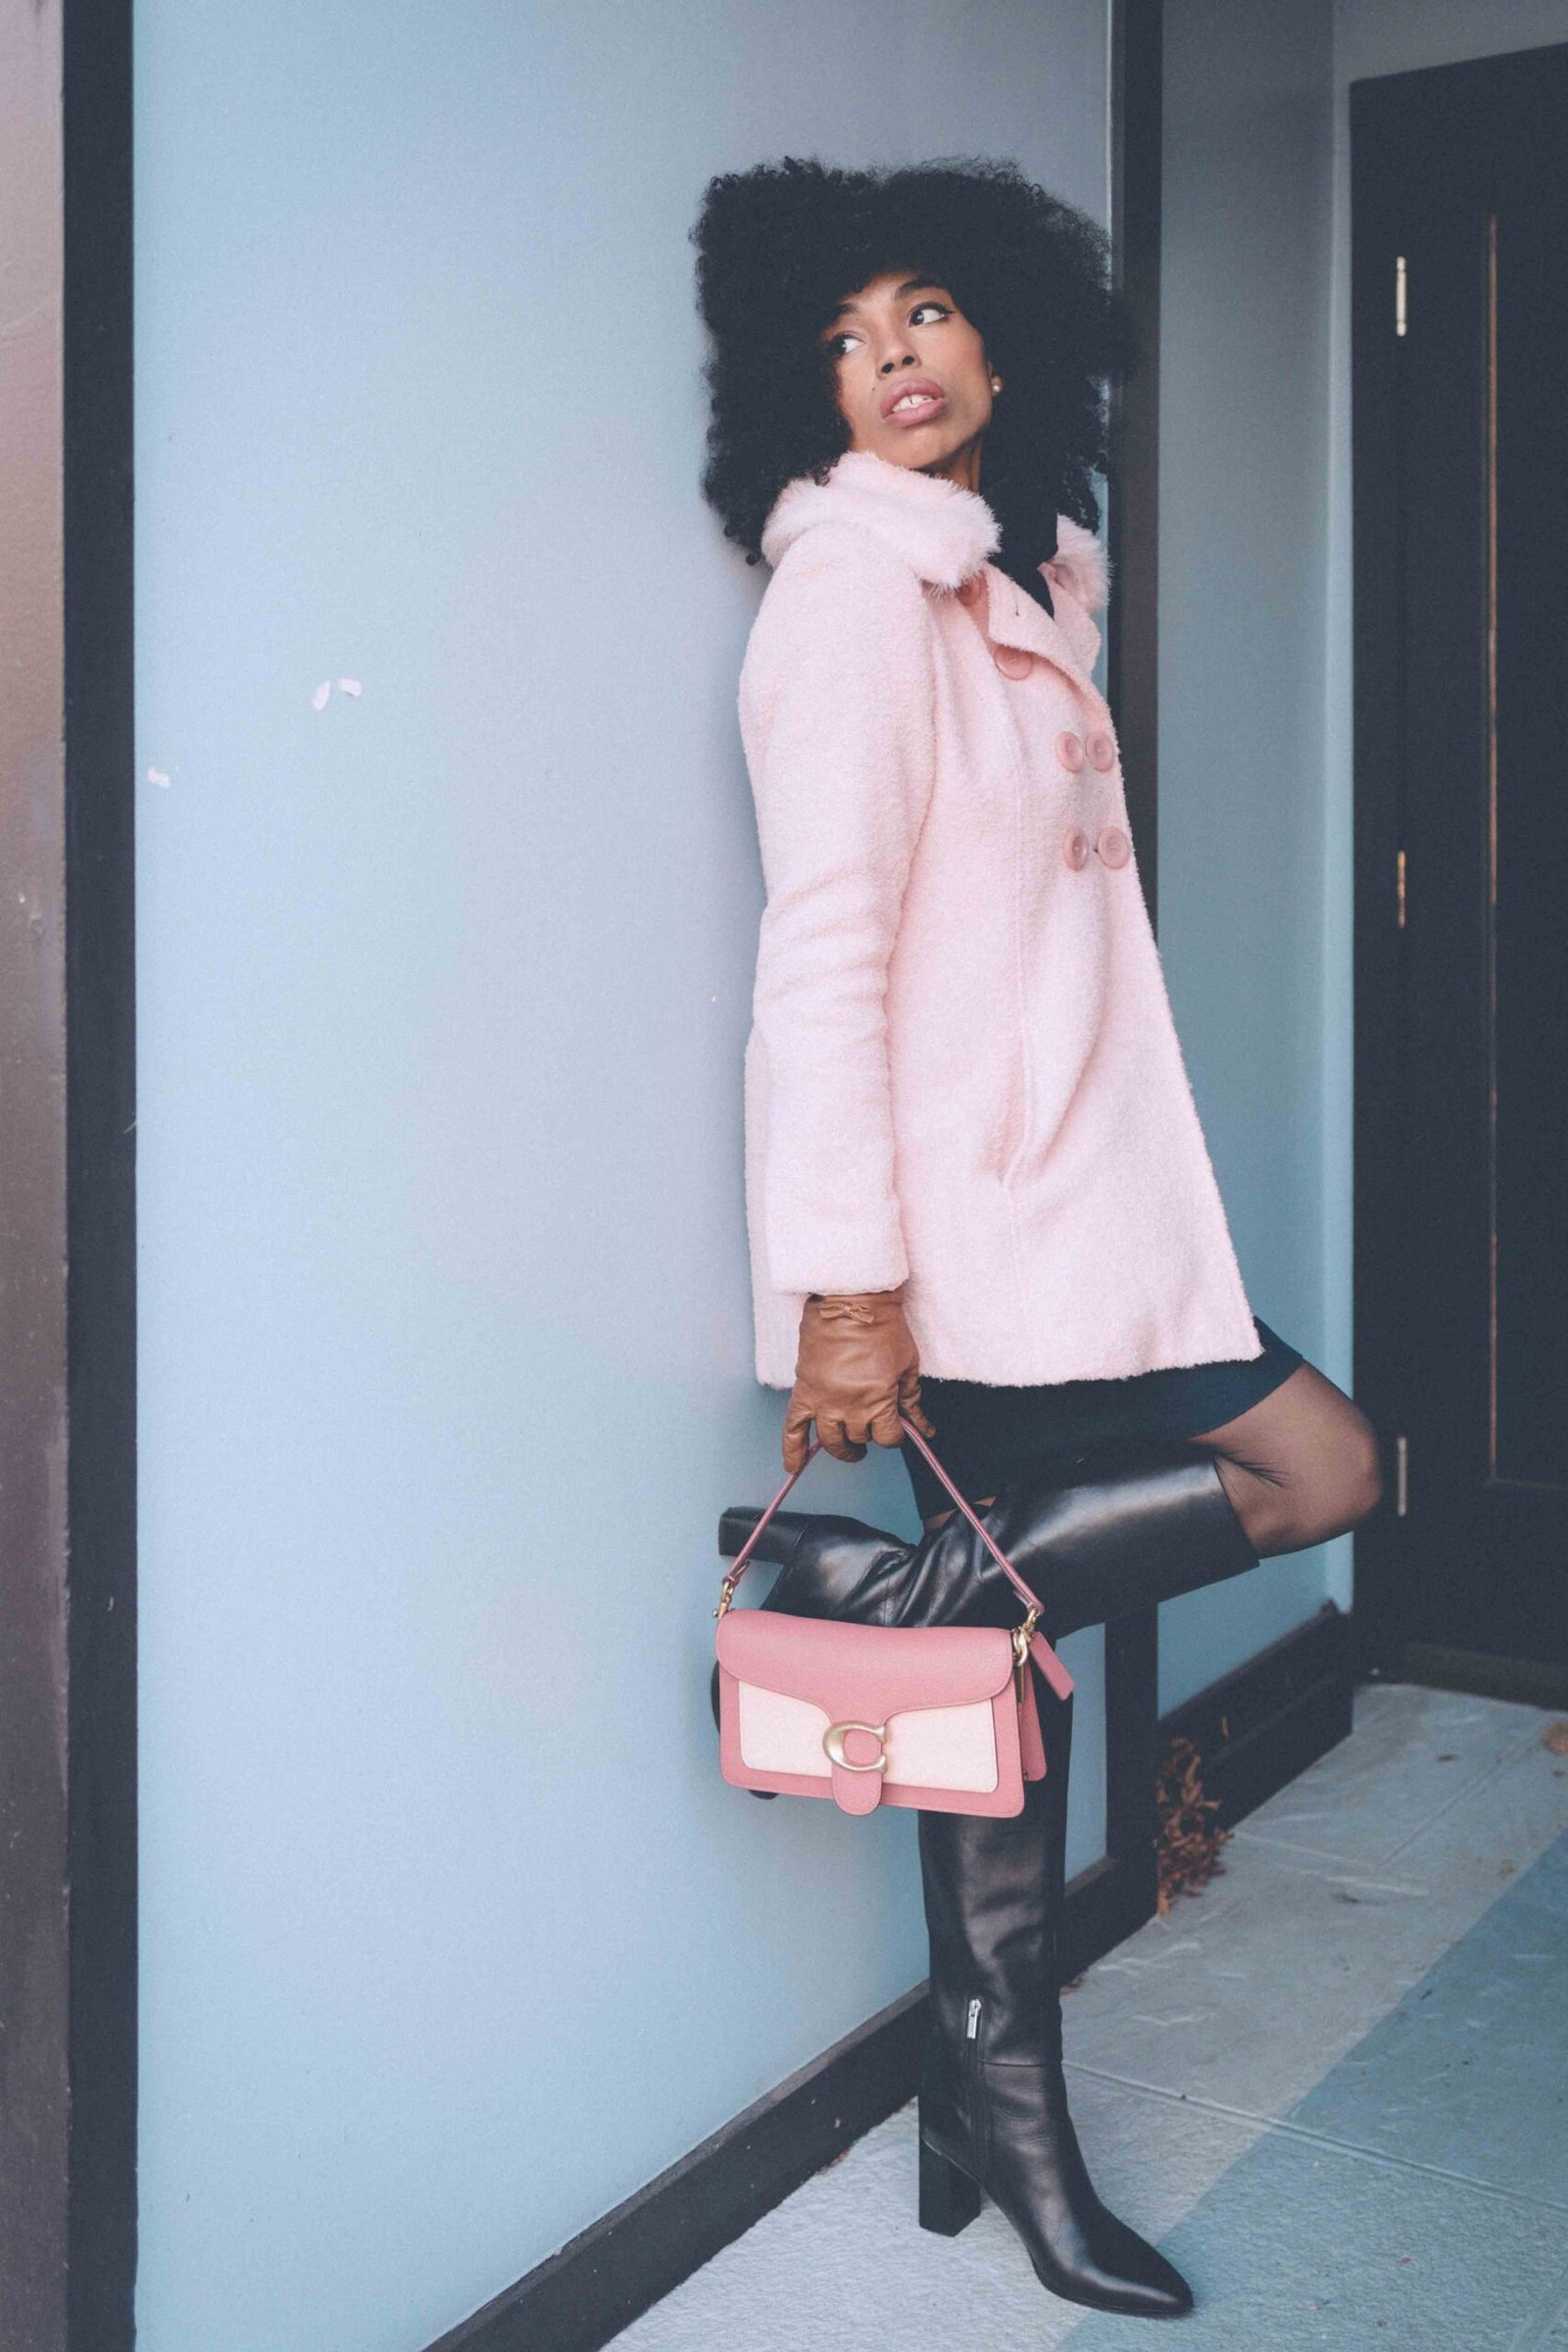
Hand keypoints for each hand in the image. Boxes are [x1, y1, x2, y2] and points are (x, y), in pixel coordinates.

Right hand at [782, 1283, 937, 1472]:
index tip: (895, 1429)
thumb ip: (912, 1400)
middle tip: (872, 1428)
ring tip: (849, 1447)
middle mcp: (848, 1405)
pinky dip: (792, 1451)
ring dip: (842, 1449)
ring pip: (831, 1441)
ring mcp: (823, 1400)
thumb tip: (923, 1428)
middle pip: (860, 1438)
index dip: (894, 1436)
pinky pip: (792, 1429)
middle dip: (870, 1435)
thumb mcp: (907, 1365)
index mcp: (878, 1399)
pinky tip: (795, 1466)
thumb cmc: (884, 1326)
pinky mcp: (804, 1391)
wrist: (851, 1299)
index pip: (888, 1438)